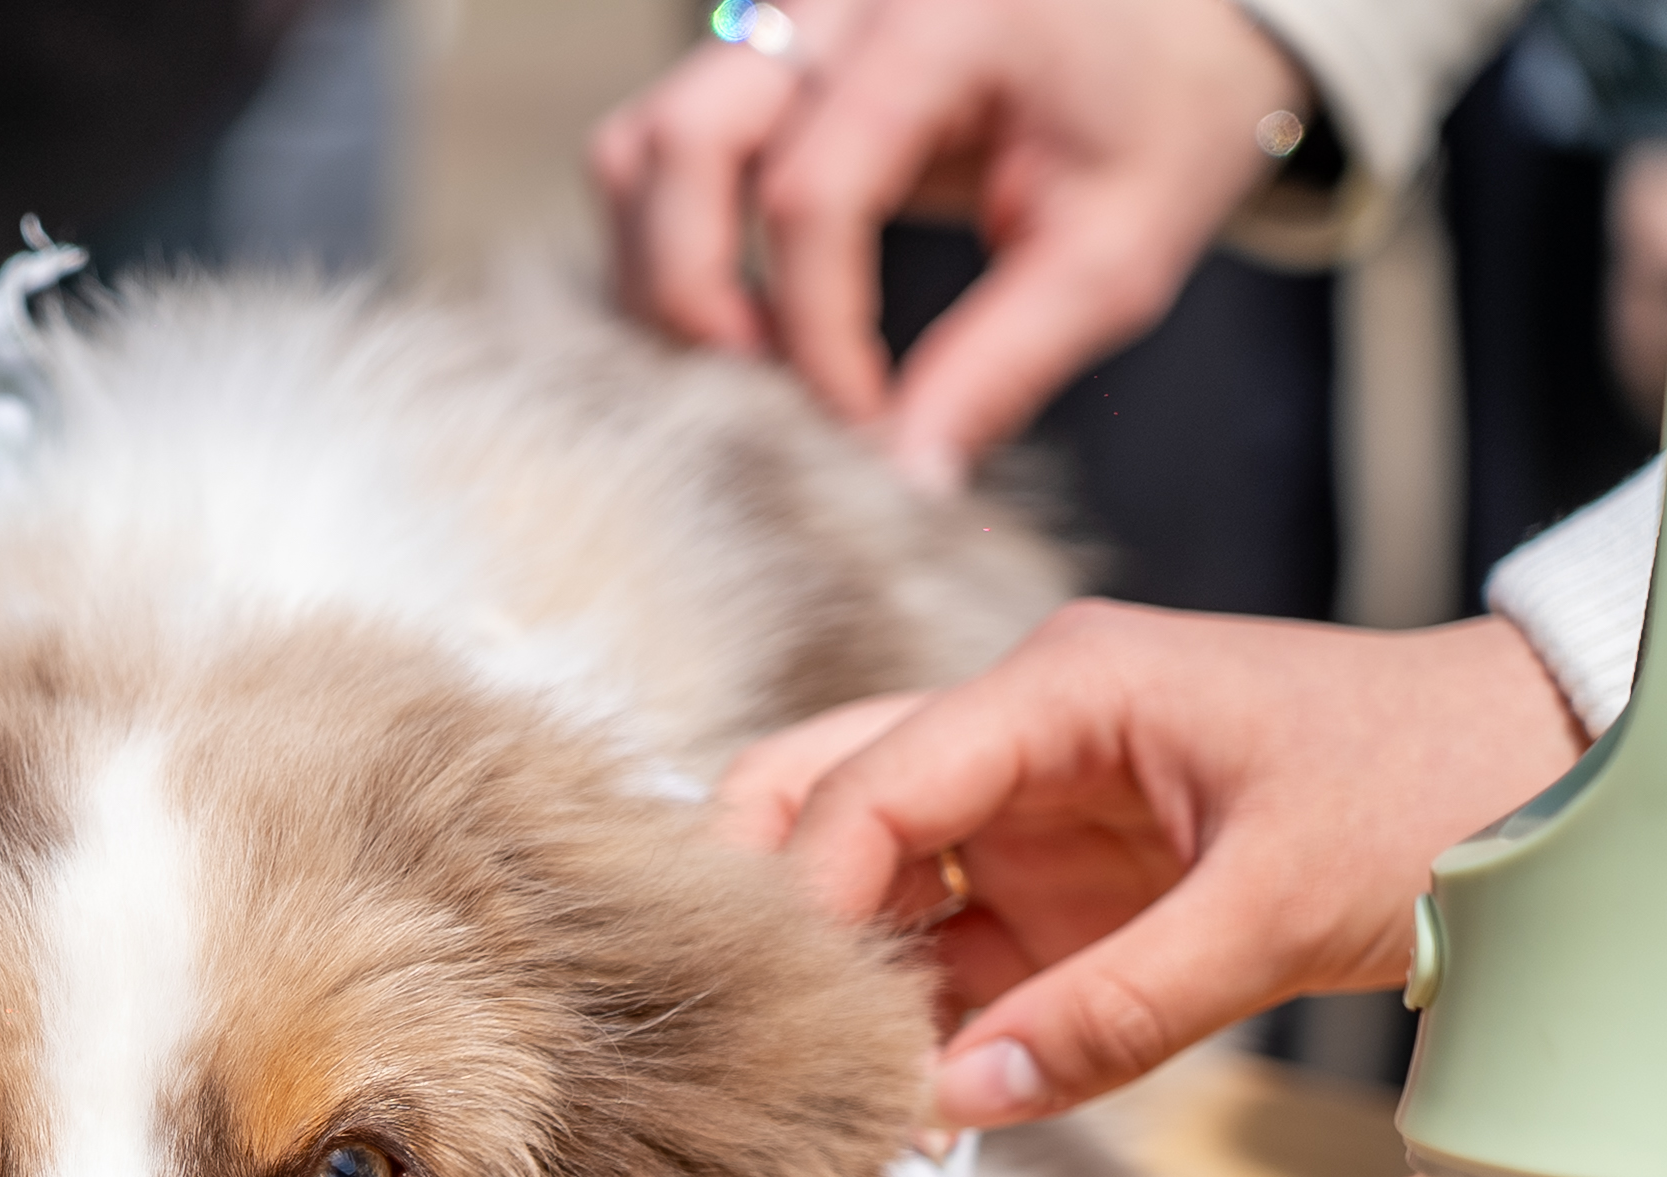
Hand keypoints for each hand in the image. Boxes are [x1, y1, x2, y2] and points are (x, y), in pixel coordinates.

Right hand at [589, 0, 1307, 489]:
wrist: (1175, 22)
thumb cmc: (1158, 114)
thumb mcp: (1116, 248)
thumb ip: (1002, 364)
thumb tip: (905, 486)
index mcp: (941, 25)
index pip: (811, 195)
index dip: (816, 339)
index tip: (860, 433)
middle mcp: (838, 8)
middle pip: (678, 147)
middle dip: (695, 300)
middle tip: (764, 395)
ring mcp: (786, 28)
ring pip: (643, 147)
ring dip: (664, 272)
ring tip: (749, 359)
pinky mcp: (760, 67)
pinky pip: (658, 153)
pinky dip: (671, 246)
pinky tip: (748, 315)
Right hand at [721, 602, 1587, 1125]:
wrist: (1547, 775)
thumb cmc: (1431, 788)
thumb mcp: (1279, 906)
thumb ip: (1114, 1011)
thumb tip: (955, 1101)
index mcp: (1058, 691)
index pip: (867, 781)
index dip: (801, 894)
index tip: (781, 1008)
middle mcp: (1019, 738)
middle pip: (819, 794)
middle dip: (773, 905)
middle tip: (756, 1018)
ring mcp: (1030, 814)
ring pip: (869, 882)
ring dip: (845, 977)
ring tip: (831, 1083)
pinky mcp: (1058, 889)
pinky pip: (948, 951)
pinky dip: (914, 1020)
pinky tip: (904, 1097)